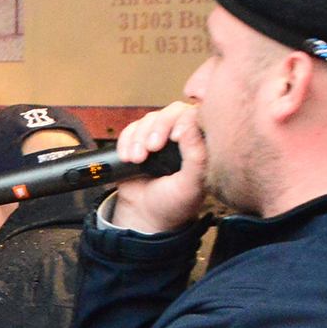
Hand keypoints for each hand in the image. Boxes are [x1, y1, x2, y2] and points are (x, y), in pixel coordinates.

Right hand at [109, 101, 207, 233]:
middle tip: (151, 149)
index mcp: (201, 145)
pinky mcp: (139, 141)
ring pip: (149, 119)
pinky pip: (130, 129)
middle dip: (157, 128)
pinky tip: (127, 157)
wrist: (144, 215)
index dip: (184, 120)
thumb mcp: (191, 185)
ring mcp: (160, 137)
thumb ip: (197, 157)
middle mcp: (182, 136)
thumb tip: (191, 126)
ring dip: (138, 138)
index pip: (196, 116)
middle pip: (171, 112)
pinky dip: (125, 141)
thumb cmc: (173, 203)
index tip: (175, 137)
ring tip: (137, 160)